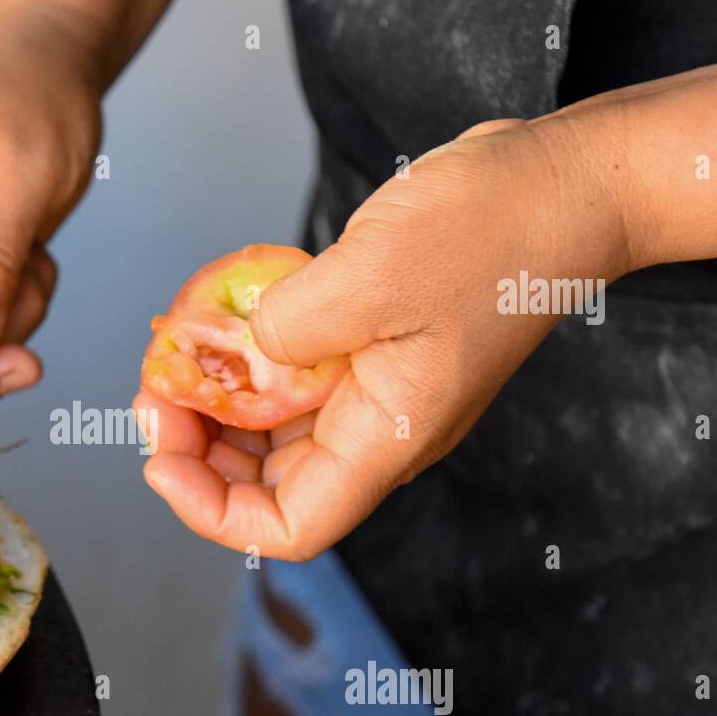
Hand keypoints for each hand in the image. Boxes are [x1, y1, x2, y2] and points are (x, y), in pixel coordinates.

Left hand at [136, 112, 634, 559]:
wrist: (561, 188)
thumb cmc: (489, 233)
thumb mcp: (373, 274)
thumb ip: (289, 325)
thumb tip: (242, 349)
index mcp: (386, 438)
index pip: (289, 527)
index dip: (211, 511)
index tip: (160, 455)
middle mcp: (378, 431)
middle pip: (268, 484)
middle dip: (200, 451)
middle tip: (155, 391)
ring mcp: (376, 392)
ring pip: (276, 432)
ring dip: (218, 406)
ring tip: (175, 354)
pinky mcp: (371, 351)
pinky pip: (296, 379)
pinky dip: (250, 362)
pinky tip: (222, 320)